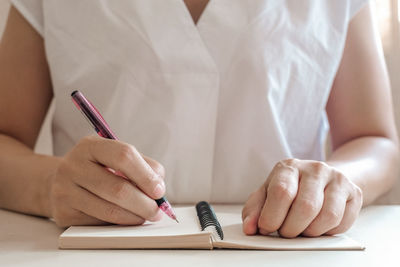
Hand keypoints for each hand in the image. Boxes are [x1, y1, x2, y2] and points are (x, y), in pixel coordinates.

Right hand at [49, 135, 165, 226]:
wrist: (61, 182)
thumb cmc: (99, 169)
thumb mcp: (117, 157)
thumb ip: (143, 166)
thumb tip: (159, 189)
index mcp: (90, 146)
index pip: (124, 156)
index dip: (146, 175)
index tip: (159, 190)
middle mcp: (73, 166)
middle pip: (119, 189)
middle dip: (145, 204)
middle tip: (158, 211)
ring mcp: (64, 190)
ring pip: (110, 210)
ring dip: (135, 217)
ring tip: (145, 216)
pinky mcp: (64, 213)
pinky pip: (99, 223)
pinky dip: (119, 224)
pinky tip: (126, 219)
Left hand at [242, 158, 362, 237]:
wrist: (324, 177)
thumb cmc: (292, 188)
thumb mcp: (268, 193)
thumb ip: (255, 210)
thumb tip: (249, 228)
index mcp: (289, 167)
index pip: (282, 192)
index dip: (272, 217)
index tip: (266, 228)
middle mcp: (315, 169)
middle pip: (305, 207)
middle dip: (291, 229)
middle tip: (285, 231)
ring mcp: (337, 179)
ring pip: (326, 217)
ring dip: (309, 232)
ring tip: (301, 229)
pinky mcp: (354, 192)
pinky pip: (342, 222)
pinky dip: (327, 232)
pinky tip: (318, 225)